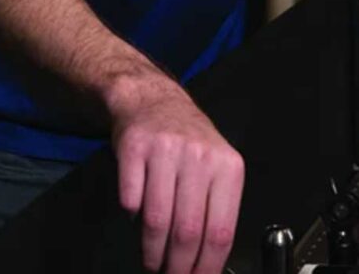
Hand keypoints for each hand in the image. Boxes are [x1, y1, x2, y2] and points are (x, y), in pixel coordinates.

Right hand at [109, 75, 244, 273]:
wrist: (154, 101)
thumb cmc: (189, 142)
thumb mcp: (216, 167)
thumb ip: (216, 209)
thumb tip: (209, 262)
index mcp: (227, 166)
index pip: (221, 230)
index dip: (207, 266)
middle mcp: (200, 156)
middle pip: (188, 231)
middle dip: (178, 266)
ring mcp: (167, 150)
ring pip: (158, 221)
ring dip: (153, 252)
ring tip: (153, 262)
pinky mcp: (136, 148)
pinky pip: (131, 201)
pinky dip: (132, 218)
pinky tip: (137, 218)